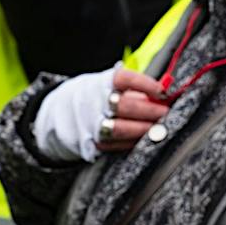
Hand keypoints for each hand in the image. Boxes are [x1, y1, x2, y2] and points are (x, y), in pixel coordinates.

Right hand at [34, 66, 169, 161]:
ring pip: (122, 129)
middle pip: (126, 106)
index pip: (125, 79)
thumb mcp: (109, 85)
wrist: (59, 114)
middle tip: (166, 112)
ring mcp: (91, 124)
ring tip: (160, 127)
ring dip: (145, 129)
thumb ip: (136, 90)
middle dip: (151, 110)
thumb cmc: (95, 97)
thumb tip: (164, 95)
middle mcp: (94, 102)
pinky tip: (146, 138)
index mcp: (100, 83)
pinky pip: (117, 145)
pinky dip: (134, 142)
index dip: (146, 84)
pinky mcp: (91, 143)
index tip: (162, 90)